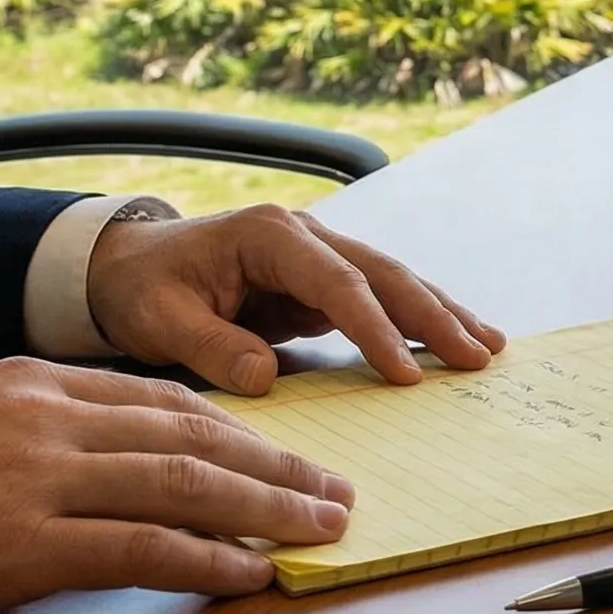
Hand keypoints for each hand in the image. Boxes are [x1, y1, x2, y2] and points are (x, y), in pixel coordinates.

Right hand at [0, 358, 356, 613]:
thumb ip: (44, 434)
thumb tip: (125, 464)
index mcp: (32, 383)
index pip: (165, 401)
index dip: (240, 431)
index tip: (288, 455)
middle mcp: (45, 419)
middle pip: (194, 437)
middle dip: (277, 464)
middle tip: (335, 489)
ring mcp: (35, 479)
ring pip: (183, 484)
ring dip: (267, 508)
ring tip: (319, 527)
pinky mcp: (20, 546)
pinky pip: (142, 548)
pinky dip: (208, 559)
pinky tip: (250, 570)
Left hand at [88, 204, 506, 394]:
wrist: (123, 265)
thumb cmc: (139, 288)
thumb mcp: (158, 319)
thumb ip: (210, 346)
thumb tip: (266, 378)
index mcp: (269, 235)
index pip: (337, 282)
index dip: (375, 327)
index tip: (404, 374)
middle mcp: (306, 236)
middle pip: (384, 274)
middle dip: (435, 316)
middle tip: (477, 356)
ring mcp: (319, 256)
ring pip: (394, 282)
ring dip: (441, 315)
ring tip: (489, 346)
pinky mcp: (321, 283)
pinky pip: (380, 301)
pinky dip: (418, 321)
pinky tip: (452, 341)